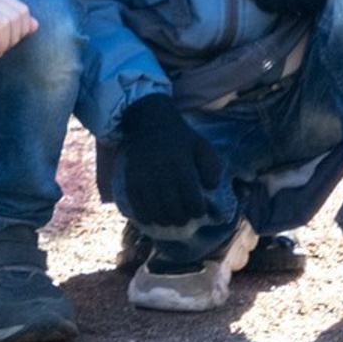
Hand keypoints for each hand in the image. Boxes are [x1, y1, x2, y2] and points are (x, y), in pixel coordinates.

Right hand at [117, 95, 222, 232]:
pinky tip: (150, 218)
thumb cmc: (179, 137)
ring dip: (163, 220)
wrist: (148, 121)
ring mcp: (144, 175)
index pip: (192, 199)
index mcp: (182, 163)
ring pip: (154, 209)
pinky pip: (135, 203)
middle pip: (173, 208)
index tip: (199, 212)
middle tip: (184, 218)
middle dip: (181, 219)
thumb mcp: (202, 146)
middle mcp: (162, 171)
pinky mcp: (130, 177)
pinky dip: (143, 215)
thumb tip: (210, 187)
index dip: (197, 211)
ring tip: (169, 220)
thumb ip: (212, 167)